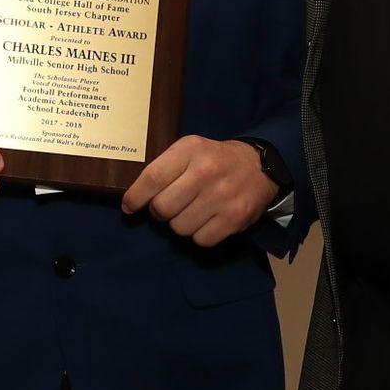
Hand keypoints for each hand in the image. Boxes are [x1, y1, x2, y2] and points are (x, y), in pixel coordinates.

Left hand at [120, 136, 274, 247]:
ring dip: (180, 224)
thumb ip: (165, 168)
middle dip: (159, 212)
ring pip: (180, 227)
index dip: (136, 197)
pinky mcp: (235, 218)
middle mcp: (206, 172)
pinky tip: (206, 220)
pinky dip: (199, 234)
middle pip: (162, 208)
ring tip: (191, 211)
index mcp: (190, 150)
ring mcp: (222, 196)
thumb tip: (134, 198)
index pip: (152, 178)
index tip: (129, 207)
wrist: (260, 166)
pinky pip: (201, 240)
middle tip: (168, 206)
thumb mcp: (190, 149)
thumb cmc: (215, 159)